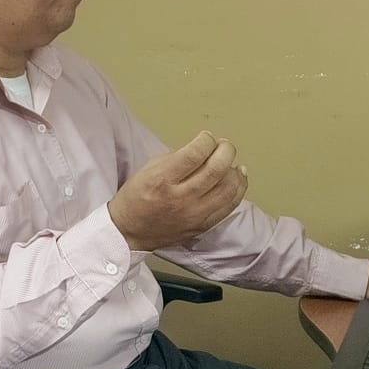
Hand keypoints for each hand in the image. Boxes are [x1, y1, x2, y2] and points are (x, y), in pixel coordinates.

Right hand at [109, 131, 248, 251]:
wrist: (130, 231)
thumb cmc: (136, 198)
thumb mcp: (147, 170)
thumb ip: (174, 158)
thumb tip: (200, 149)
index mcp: (161, 180)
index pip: (195, 154)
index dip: (206, 141)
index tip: (206, 138)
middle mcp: (180, 198)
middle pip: (216, 169)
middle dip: (225, 150)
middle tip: (223, 146)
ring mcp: (194, 214)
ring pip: (228, 187)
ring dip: (234, 169)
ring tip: (230, 161)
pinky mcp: (203, 225)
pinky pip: (230, 205)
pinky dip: (238, 188)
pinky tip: (237, 177)